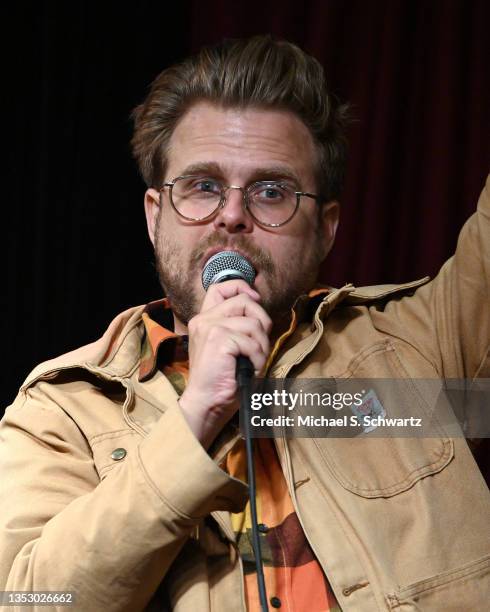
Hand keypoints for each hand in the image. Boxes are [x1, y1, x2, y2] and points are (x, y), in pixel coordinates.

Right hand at [178, 280, 271, 448]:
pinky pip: (252, 341)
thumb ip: (236, 326)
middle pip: (244, 300)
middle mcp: (204, 319)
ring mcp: (210, 327)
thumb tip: (260, 313)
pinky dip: (258, 357)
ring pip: (253, 322)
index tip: (255, 300)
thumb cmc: (220, 379)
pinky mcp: (219, 339)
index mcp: (203, 319)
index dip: (241, 287)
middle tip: (259, 344)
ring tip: (254, 361)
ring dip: (262, 344)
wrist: (206, 403)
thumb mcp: (227, 346)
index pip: (220, 287)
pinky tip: (251, 369)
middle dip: (262, 320)